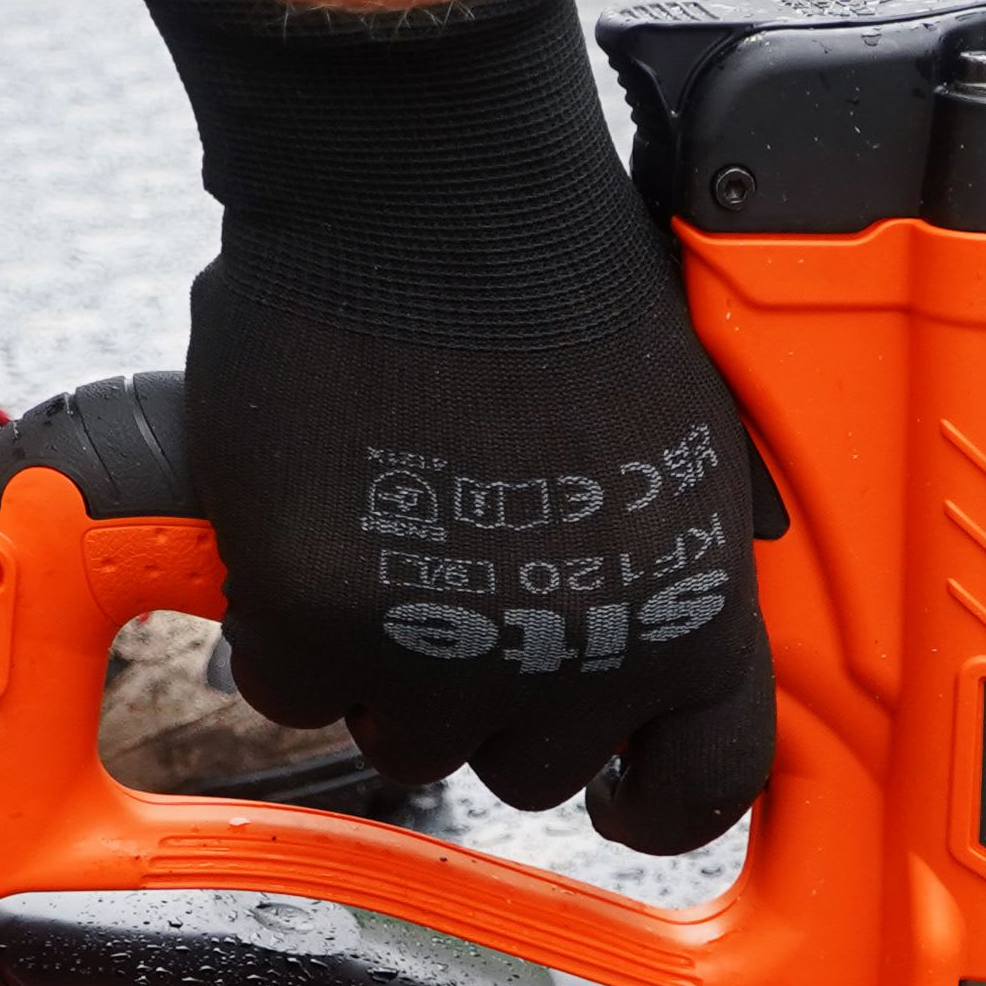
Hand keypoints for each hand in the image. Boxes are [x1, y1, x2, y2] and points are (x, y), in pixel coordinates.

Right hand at [129, 0, 776, 854]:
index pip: (703, 787)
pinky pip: (287, 682)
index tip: (613, 793)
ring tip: (384, 521)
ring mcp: (446, 645)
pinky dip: (282, 617)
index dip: (652, 802)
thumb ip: (658, 574)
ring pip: (397, 735)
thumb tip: (630, 664)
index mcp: (698, 608)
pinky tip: (310, 511)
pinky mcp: (315, 616)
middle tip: (458, 577)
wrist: (427, 184)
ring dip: (381, 657)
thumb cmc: (555, 279)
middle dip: (487, 689)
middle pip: (522, 768)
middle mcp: (582, 651)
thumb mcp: (675, 447)